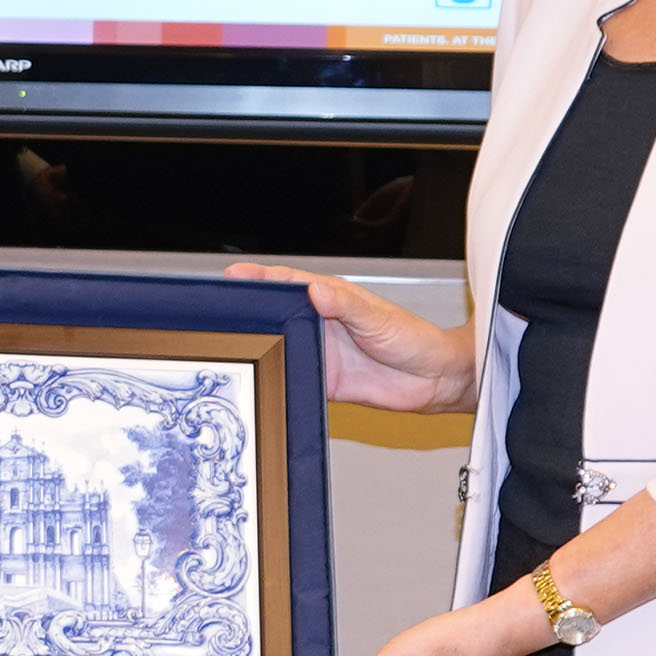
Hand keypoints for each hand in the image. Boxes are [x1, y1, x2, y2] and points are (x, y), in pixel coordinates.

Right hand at [224, 263, 472, 411]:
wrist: (434, 379)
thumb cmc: (414, 338)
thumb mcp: (378, 317)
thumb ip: (345, 305)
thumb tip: (315, 291)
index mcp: (332, 299)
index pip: (289, 284)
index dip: (261, 278)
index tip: (234, 275)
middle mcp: (322, 323)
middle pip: (278, 314)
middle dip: (251, 311)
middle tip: (221, 312)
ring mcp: (322, 352)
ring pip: (283, 345)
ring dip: (262, 345)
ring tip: (234, 344)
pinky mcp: (325, 381)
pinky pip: (295, 378)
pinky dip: (280, 378)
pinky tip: (264, 378)